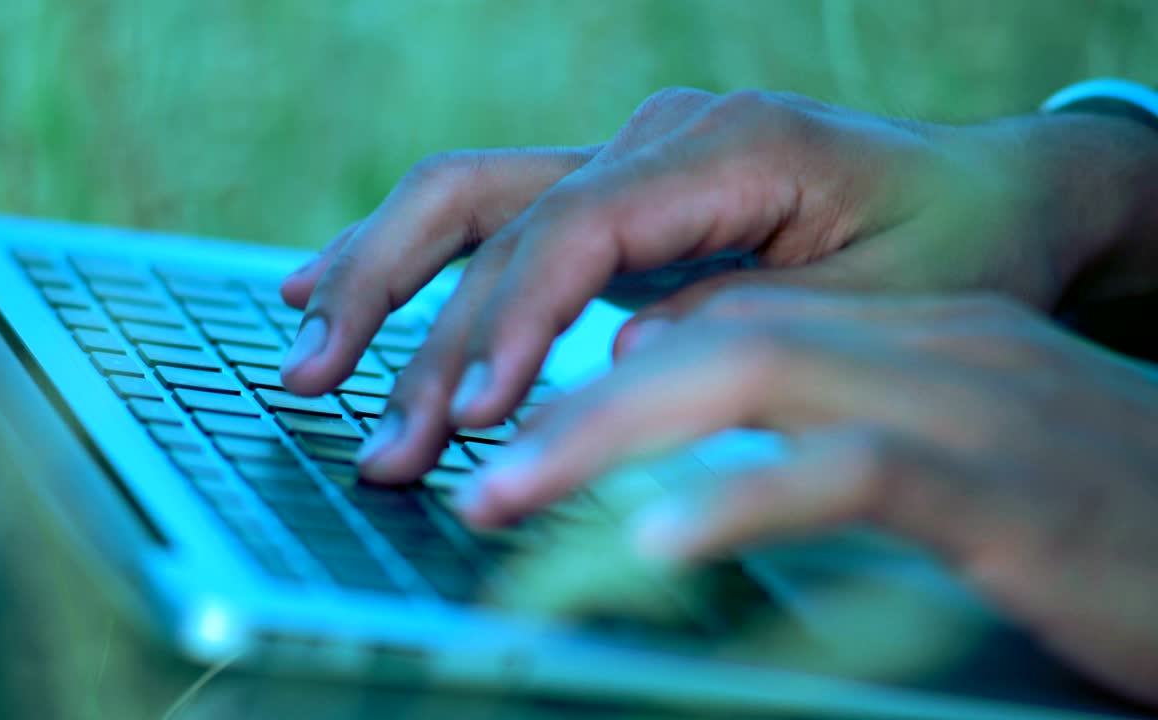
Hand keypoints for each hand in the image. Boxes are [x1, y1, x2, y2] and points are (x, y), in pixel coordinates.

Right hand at [279, 87, 1157, 480]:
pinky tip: (338, 285)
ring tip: (304, 354)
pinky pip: (493, 218)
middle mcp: (658, 138)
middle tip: (349, 420)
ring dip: (379, 280)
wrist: (991, 192)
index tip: (466, 418)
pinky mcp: (615, 199)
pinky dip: (411, 259)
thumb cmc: (954, 246)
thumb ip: (740, 331)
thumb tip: (611, 368)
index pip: (576, 231)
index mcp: (729, 145)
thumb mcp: (881, 307)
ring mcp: (628, 160)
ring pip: (469, 201)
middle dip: (409, 319)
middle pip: (493, 210)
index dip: (509, 326)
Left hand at [455, 289, 1157, 705]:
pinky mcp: (1009, 487)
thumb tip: (685, 441)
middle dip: (568, 396)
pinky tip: (660, 541)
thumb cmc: (1093, 517)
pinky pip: (855, 471)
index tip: (501, 427)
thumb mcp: (947, 461)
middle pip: (708, 334)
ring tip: (507, 495)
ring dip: (611, 434)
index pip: (717, 321)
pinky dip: (746, 498)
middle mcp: (924, 345)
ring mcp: (969, 402)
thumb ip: (822, 431)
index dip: (593, 372)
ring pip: (755, 376)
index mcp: (902, 336)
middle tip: (463, 469)